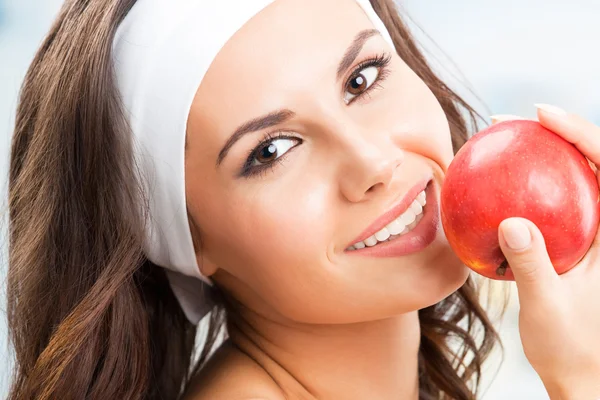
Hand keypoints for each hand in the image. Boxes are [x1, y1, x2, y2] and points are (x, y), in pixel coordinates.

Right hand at [492, 105, 599, 398]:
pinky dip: (528, 184)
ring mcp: (591, 235)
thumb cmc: (570, 346)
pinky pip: (553, 202)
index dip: (581, 132)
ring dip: (542, 153)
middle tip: (511, 120)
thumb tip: (510, 222)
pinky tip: (496, 185)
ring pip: (572, 178)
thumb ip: (533, 267)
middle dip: (558, 131)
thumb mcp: (549, 309)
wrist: (581, 372)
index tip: (540, 114)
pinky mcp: (573, 245)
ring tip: (504, 139)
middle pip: (591, 163)